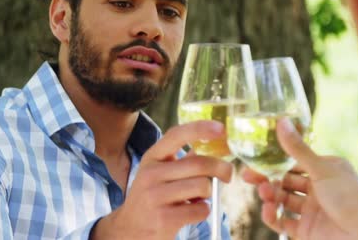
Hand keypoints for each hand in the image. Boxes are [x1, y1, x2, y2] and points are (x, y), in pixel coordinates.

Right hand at [92, 120, 232, 239]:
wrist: (129, 229)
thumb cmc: (152, 196)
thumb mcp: (158, 173)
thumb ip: (181, 161)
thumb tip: (209, 149)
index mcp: (152, 157)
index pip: (176, 135)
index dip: (200, 129)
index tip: (221, 128)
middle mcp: (151, 173)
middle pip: (199, 164)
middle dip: (221, 168)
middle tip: (228, 174)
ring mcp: (155, 196)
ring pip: (203, 187)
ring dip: (208, 194)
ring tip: (197, 198)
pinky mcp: (164, 219)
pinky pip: (201, 210)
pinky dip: (203, 211)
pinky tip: (191, 212)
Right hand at [242, 118, 357, 239]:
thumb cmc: (350, 197)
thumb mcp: (320, 169)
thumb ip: (297, 148)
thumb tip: (281, 121)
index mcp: (325, 171)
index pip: (294, 163)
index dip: (274, 161)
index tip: (255, 159)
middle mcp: (318, 190)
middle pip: (285, 182)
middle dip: (267, 179)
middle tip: (248, 176)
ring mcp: (312, 212)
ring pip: (283, 201)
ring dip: (270, 197)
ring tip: (264, 194)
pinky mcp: (307, 231)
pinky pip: (284, 223)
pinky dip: (273, 217)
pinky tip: (268, 211)